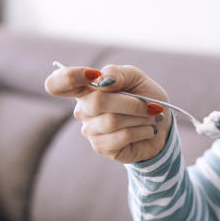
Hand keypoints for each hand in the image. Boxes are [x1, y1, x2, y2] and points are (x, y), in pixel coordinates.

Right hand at [44, 63, 172, 163]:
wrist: (162, 125)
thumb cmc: (145, 98)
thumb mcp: (136, 78)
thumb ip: (118, 73)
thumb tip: (103, 80)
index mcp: (85, 88)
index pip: (57, 83)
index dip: (68, 77)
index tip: (92, 74)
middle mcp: (82, 109)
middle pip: (97, 101)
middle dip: (131, 102)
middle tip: (150, 105)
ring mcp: (90, 130)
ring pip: (112, 120)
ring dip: (140, 118)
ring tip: (150, 117)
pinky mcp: (101, 147)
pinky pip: (122, 136)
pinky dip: (142, 131)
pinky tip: (147, 130)